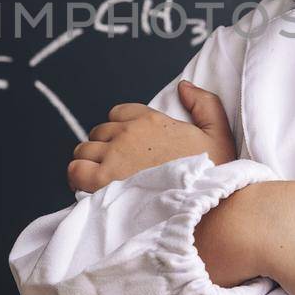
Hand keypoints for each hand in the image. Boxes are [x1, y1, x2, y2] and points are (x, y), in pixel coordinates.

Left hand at [66, 80, 236, 193]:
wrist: (207, 209)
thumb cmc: (214, 176)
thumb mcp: (218, 134)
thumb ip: (204, 104)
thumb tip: (183, 86)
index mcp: (152, 120)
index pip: (118, 114)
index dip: (121, 131)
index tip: (130, 150)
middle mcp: (129, 133)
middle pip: (99, 133)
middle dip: (105, 149)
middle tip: (119, 169)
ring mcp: (114, 155)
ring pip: (84, 150)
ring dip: (91, 163)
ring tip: (105, 181)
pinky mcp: (103, 180)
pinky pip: (76, 168)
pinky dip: (79, 176)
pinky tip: (91, 188)